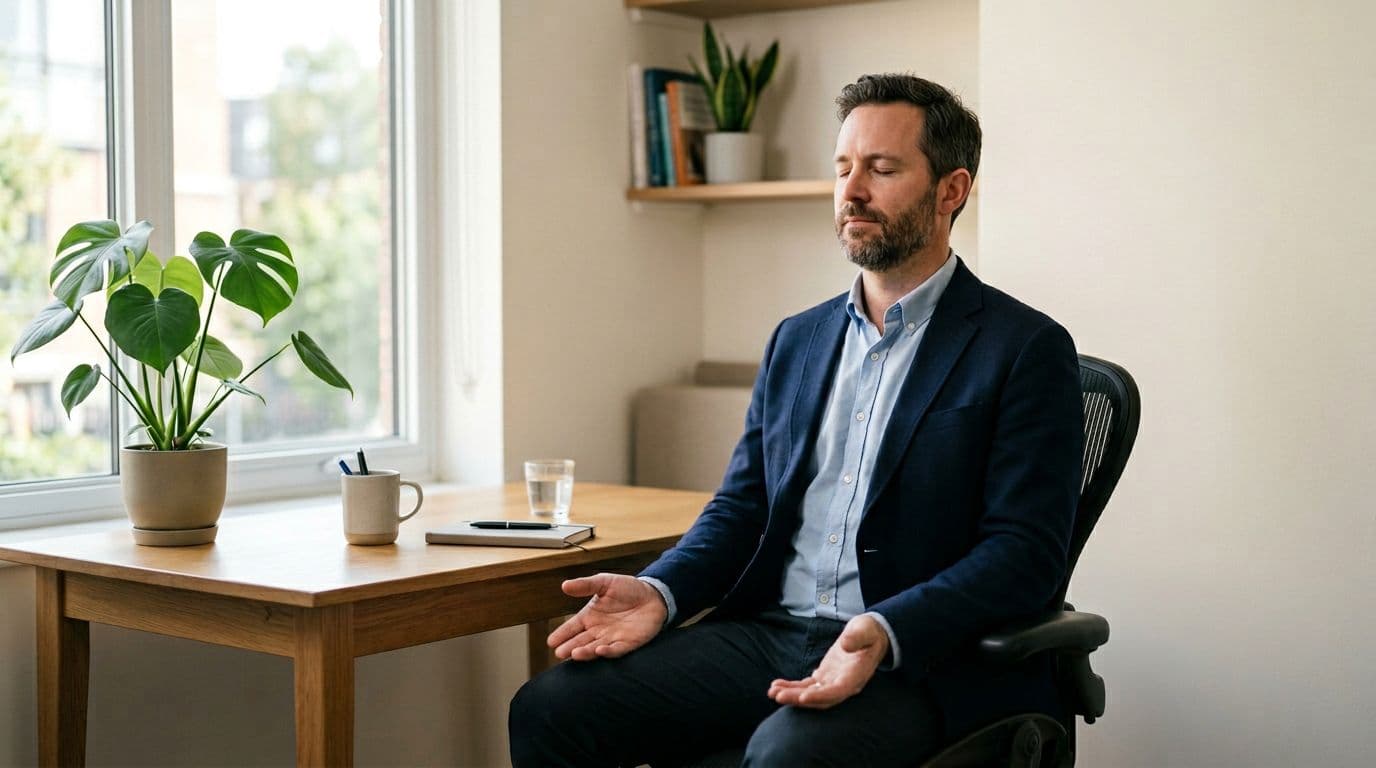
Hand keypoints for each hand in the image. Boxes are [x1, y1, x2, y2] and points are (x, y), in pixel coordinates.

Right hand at [547, 573, 666, 660]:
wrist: (653, 595)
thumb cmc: (627, 588)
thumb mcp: (604, 582)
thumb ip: (585, 585)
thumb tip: (564, 585)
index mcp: (590, 617)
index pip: (572, 627)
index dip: (561, 634)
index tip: (551, 642)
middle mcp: (598, 630)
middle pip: (581, 641)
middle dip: (569, 648)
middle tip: (559, 653)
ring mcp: (612, 638)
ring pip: (595, 648)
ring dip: (585, 652)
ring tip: (574, 654)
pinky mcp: (628, 643)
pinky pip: (616, 649)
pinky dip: (607, 651)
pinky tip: (599, 650)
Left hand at [767, 614, 888, 708]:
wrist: (870, 636)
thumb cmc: (868, 632)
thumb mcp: (865, 629)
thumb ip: (857, 637)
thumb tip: (846, 645)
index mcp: (855, 675)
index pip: (838, 691)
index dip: (820, 696)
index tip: (803, 697)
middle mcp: (845, 684)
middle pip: (820, 698)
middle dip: (799, 699)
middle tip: (778, 696)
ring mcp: (833, 682)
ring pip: (812, 694)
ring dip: (792, 695)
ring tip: (772, 693)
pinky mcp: (825, 677)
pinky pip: (808, 686)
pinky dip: (793, 687)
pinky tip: (777, 686)